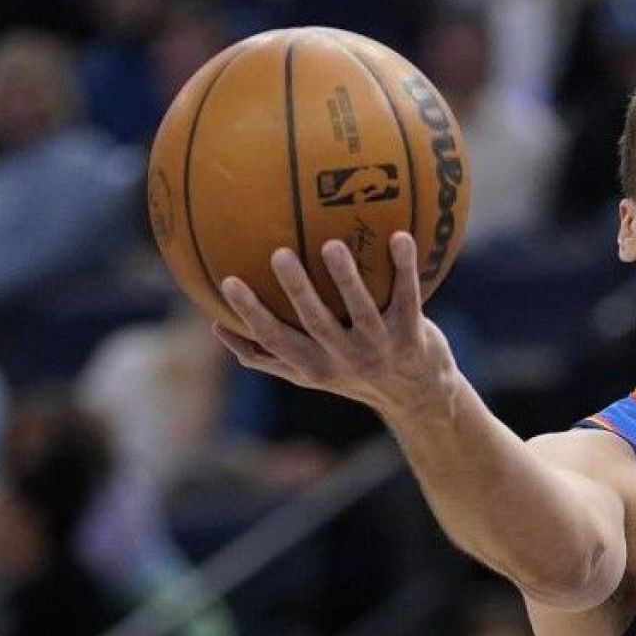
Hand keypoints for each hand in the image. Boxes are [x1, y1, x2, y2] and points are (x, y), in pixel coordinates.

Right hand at [213, 233, 456, 418]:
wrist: (420, 398)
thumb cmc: (352, 374)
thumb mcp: (307, 375)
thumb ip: (266, 356)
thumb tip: (216, 327)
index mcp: (313, 367)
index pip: (275, 340)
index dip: (251, 314)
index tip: (228, 281)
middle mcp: (345, 358)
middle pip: (317, 324)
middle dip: (297, 291)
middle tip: (279, 254)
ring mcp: (380, 348)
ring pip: (362, 312)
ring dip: (348, 279)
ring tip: (333, 245)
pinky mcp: (413, 335)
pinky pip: (408, 297)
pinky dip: (405, 268)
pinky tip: (401, 236)